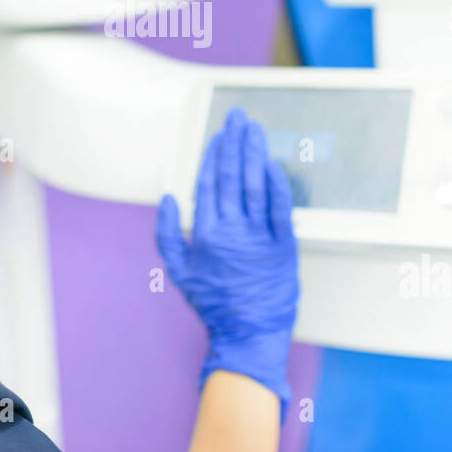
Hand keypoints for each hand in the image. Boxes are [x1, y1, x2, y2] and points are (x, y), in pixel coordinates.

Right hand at [155, 108, 298, 407]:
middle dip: (235, 142)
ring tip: (255, 129)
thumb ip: (168, 233)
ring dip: (255, 152)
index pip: (210, 182)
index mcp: (206, 233)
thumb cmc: (213, 304)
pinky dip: (278, 183)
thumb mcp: (179, 271)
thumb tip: (166, 198)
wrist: (247, 334)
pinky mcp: (284, 246)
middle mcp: (232, 230)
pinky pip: (281, 208)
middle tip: (238, 117)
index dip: (215, 154)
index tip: (219, 134)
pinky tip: (274, 162)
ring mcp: (260, 237)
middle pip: (234, 175)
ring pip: (257, 184)